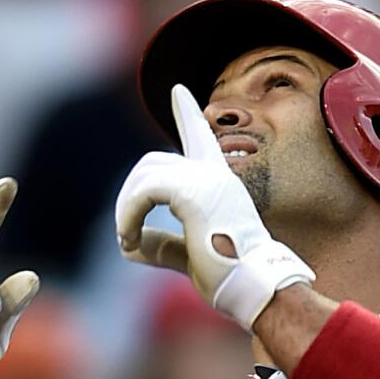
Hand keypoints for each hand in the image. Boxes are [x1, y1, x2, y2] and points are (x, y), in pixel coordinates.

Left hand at [115, 84, 313, 329]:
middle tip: (126, 236)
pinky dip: (127, 216)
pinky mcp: (195, 192)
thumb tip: (131, 241)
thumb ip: (163, 244)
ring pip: (145, 174)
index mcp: (218, 184)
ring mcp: (207, 179)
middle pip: (152, 164)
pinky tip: (128, 241)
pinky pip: (144, 191)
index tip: (179, 90)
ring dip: (125, 209)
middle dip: (129, 196)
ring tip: (127, 242)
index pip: (200, 138)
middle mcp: (215, 174)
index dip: (188, 114)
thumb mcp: (188, 255)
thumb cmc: (229, 277)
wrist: (254, 289)